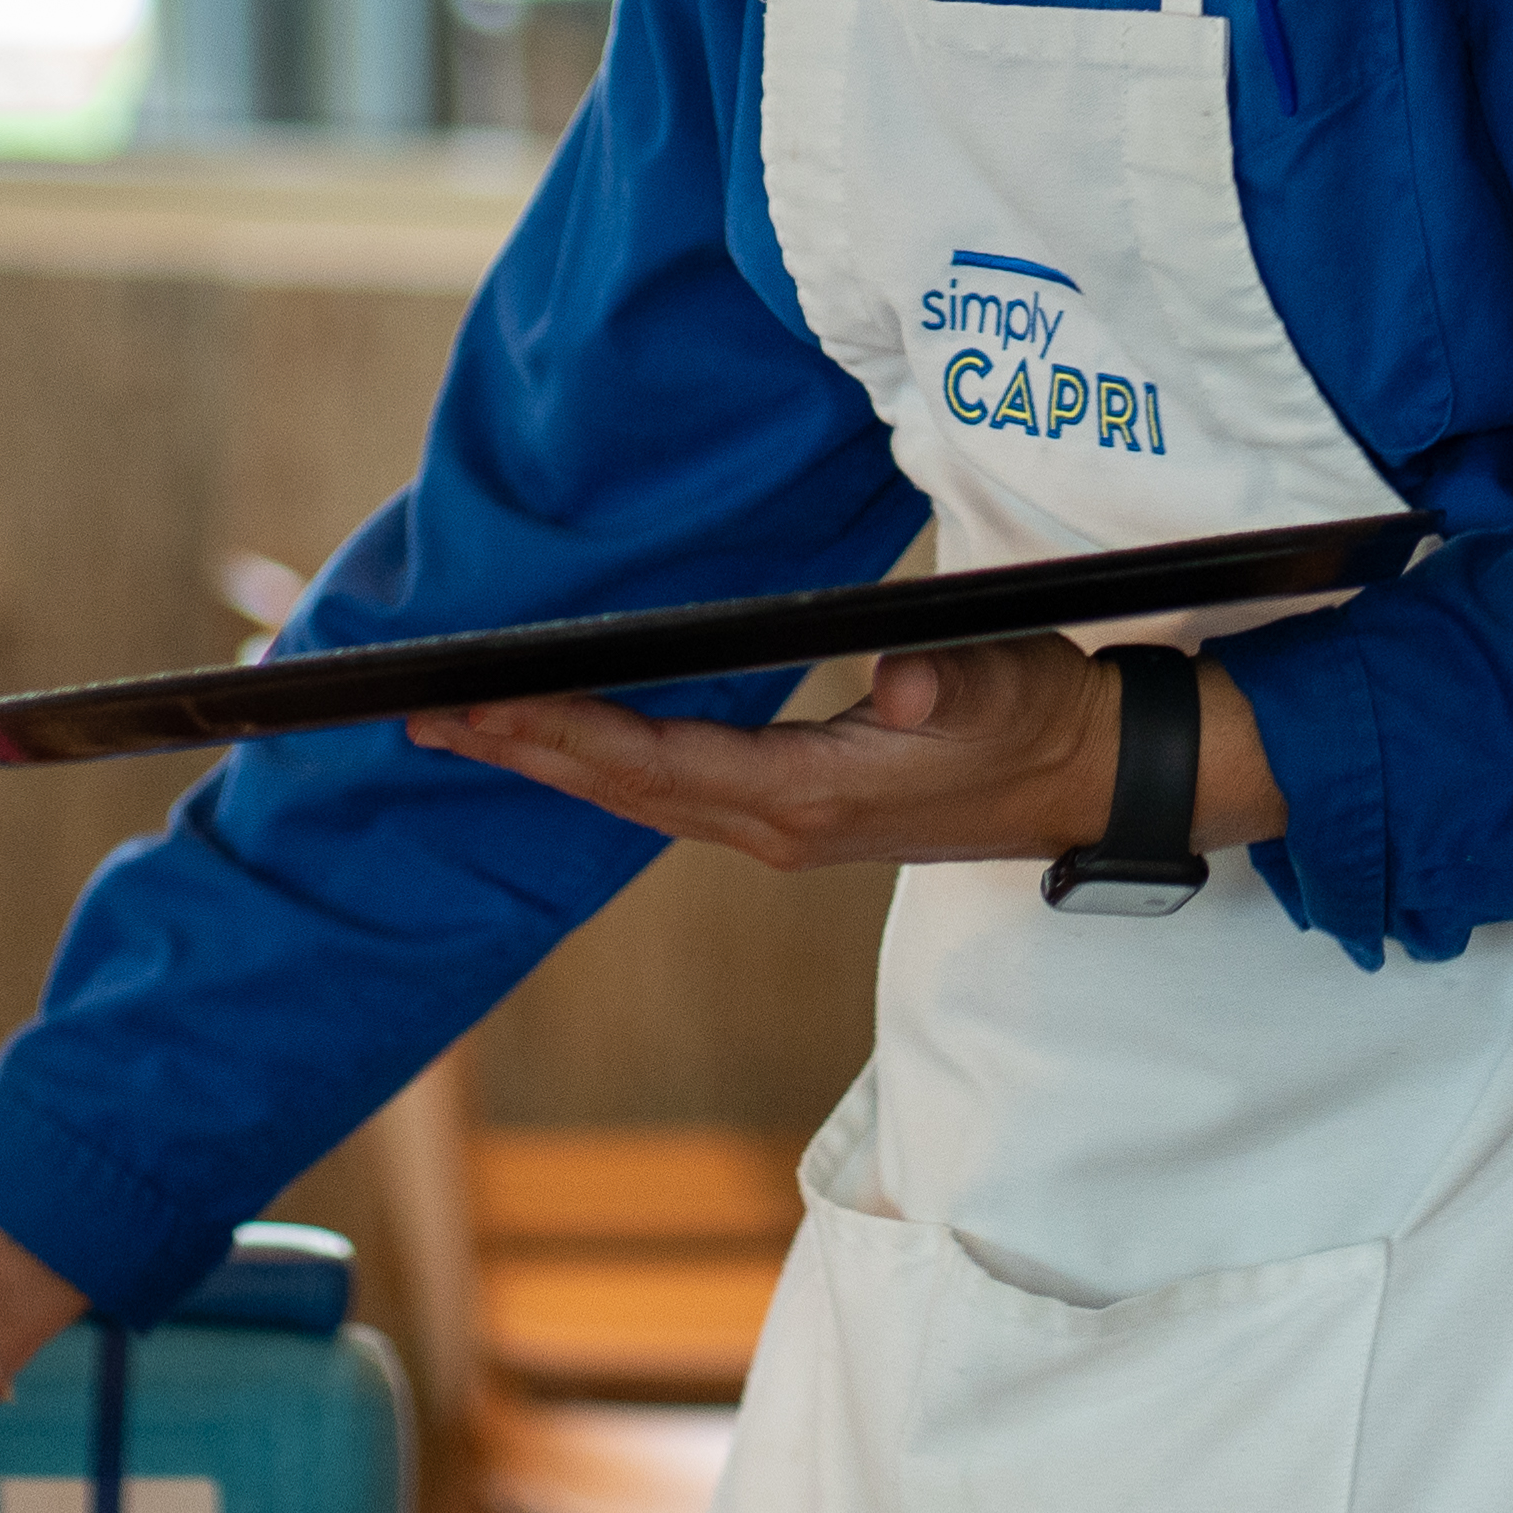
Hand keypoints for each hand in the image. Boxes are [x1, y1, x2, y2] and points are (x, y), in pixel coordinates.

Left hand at [407, 636, 1278, 870]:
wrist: (1095, 782)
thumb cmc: (1044, 717)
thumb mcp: (1004, 687)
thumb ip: (953, 683)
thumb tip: (911, 685)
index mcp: (808, 795)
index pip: (651, 760)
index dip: (557, 729)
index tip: (473, 700)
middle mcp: (777, 825)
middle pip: (619, 790)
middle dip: (517, 751)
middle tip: (416, 714)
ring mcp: (784, 829)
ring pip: (637, 799)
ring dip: (548, 763)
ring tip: (466, 725)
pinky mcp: (797, 815)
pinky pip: (669, 794)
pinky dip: (603, 767)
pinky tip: (569, 742)